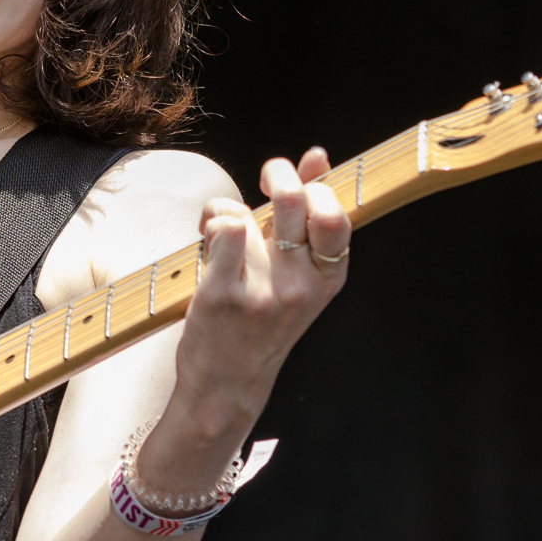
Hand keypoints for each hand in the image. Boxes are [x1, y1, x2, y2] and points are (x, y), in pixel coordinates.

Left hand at [141, 148, 349, 495]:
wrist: (227, 384)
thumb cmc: (262, 321)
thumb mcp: (298, 273)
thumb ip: (308, 215)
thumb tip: (319, 156)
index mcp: (329, 278)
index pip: (335, 213)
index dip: (314, 184)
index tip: (298, 181)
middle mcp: (301, 285)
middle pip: (292, 199)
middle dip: (275, 173)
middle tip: (265, 180)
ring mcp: (262, 291)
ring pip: (242, 213)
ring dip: (225, 211)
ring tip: (222, 234)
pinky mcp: (222, 294)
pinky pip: (218, 229)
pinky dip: (208, 225)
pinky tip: (206, 244)